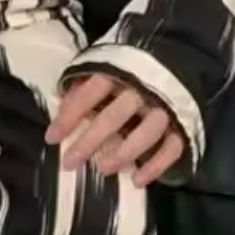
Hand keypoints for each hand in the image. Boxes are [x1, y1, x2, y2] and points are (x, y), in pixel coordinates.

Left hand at [45, 73, 184, 186]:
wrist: (180, 55)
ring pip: (145, 133)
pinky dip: (156, 166)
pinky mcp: (183, 124)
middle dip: (89, 141)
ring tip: (102, 168)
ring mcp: (165, 107)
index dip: (69, 116)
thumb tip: (61, 109)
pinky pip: (172, 148)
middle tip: (69, 162)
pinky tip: (138, 180)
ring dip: (122, 153)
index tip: (51, 138)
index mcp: (119, 70)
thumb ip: (84, 86)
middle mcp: (143, 89)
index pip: (89, 94)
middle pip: (114, 117)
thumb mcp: (104, 66)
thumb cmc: (130, 66)